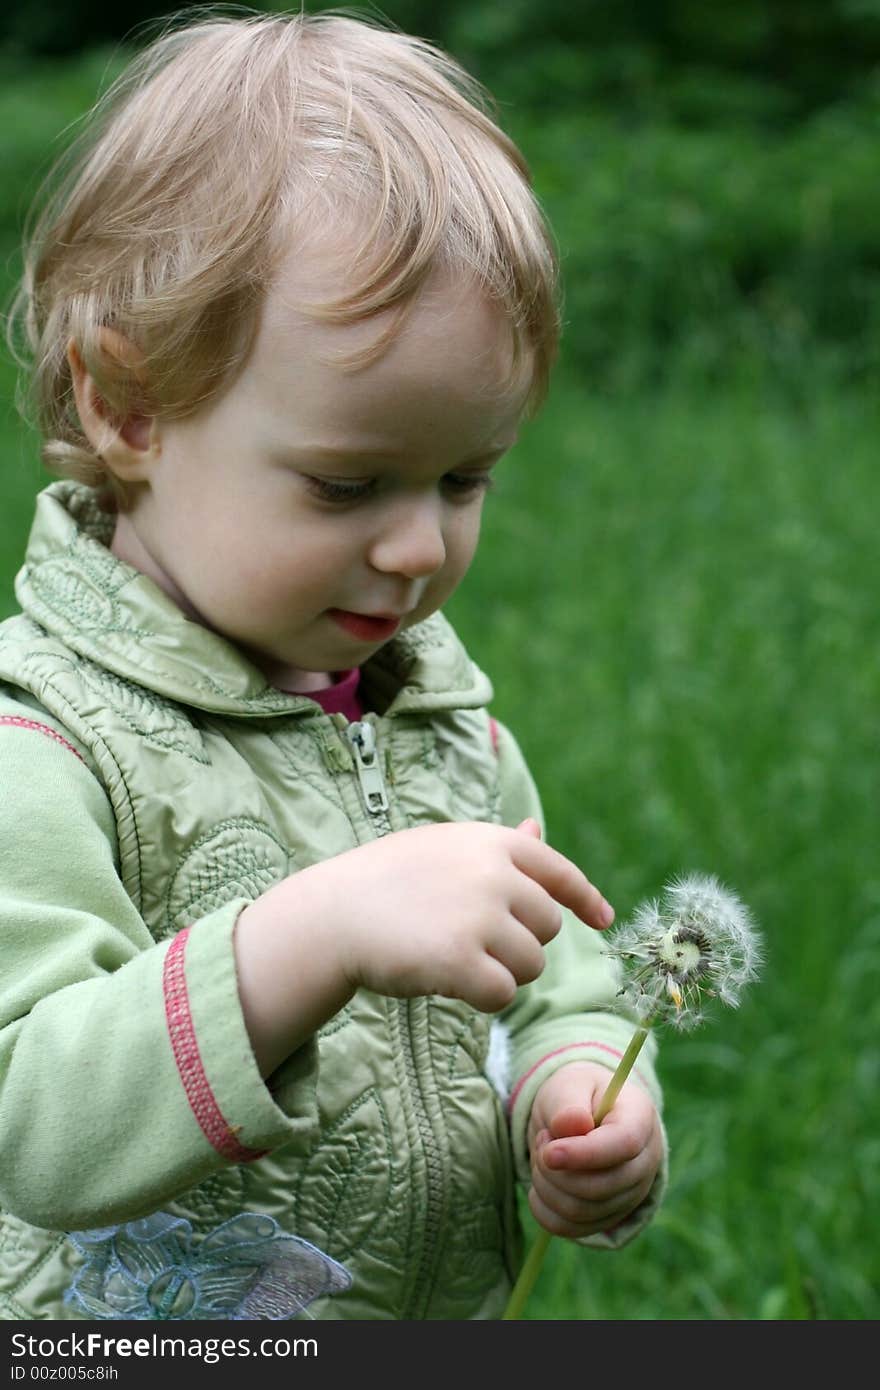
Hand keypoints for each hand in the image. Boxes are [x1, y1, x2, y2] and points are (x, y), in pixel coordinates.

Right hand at [307, 819, 613, 1012]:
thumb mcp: (444, 848)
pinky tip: (450, 983)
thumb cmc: (387, 881)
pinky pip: (504, 994)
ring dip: (500, 973)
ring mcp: (479, 916)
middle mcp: (493, 874)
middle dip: (519, 943)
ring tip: (452, 957)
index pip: (559, 872)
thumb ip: (498, 847)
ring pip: (531, 965)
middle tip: (469, 941)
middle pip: (547, 928)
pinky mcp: (462, 960)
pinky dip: (484, 997)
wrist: (333, 913)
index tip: (603, 920)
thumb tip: (536, 829)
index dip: (586, 899)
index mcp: (492, 843)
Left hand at [527, 1061, 663, 1238]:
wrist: (581, 1113)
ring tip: (542, 1156)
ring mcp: (631, 1194)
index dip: (585, 1154)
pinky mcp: (611, 1215)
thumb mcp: (568, 1086)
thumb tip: (572, 1125)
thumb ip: (568, 1104)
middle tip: (542, 1140)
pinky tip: (539, 1184)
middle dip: (556, 1170)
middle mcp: (645, 1162)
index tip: (549, 1153)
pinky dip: (545, 1210)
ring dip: (547, 1186)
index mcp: (640, 1119)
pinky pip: (573, 1228)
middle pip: (602, 1187)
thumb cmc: (576, 1096)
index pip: (623, 1145)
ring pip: (583, 1211)